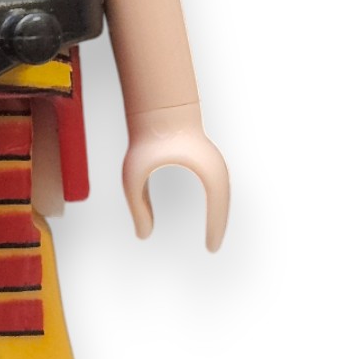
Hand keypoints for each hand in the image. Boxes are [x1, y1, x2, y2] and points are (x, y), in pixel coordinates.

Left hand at [122, 103, 229, 250]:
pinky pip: (216, 187)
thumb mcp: (135, 177)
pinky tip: (209, 214)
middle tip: (212, 248)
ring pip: (222, 194)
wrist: (158, 109)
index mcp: (207, 170)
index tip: (211, 249)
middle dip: (219, 225)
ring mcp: (215, 161)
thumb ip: (138, 207)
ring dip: (218, 214)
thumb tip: (142, 236)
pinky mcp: (208, 159)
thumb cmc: (146, 140)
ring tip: (212, 236)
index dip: (216, 229)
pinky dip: (215, 203)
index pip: (219, 206)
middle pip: (224, 202)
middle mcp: (217, 167)